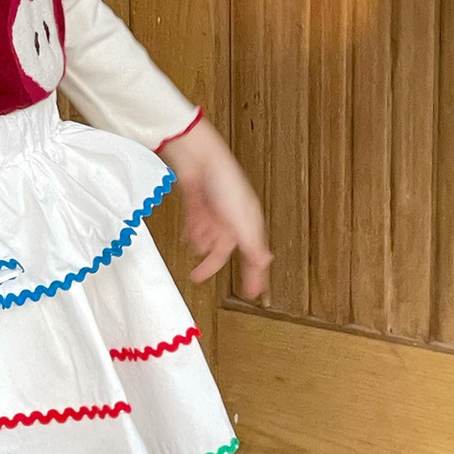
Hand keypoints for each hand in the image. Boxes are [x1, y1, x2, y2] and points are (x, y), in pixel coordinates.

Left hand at [160, 118, 271, 299]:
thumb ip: (251, 243)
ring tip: (196, 232)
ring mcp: (215, 213)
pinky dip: (191, 229)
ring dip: (200, 239)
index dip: (253, 275)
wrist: (200, 160)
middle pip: (222, 251)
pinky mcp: (199, 207)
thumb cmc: (225, 182)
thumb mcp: (241, 218)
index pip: (253, 256)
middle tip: (198, 275)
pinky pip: (195, 227)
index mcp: (248, 223)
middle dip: (210, 262)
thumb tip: (265, 263)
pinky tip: (189, 228)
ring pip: (206, 239)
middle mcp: (232, 220)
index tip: (252, 293)